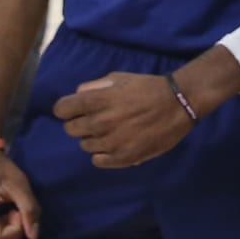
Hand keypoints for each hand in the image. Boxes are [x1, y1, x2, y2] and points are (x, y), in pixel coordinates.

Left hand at [54, 72, 194, 168]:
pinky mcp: (123, 158)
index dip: (65, 109)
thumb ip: (95, 86)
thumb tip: (77, 95)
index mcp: (97, 100)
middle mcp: (100, 123)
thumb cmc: (147, 87)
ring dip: (92, 138)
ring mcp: (111, 142)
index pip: (61, 109)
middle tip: (94, 119)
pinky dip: (102, 154)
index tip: (73, 109)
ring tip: (109, 132)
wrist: (178, 104)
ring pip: (85, 146)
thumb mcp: (119, 77)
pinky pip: (98, 161)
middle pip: (70, 129)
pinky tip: (113, 145)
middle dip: (78, 123)